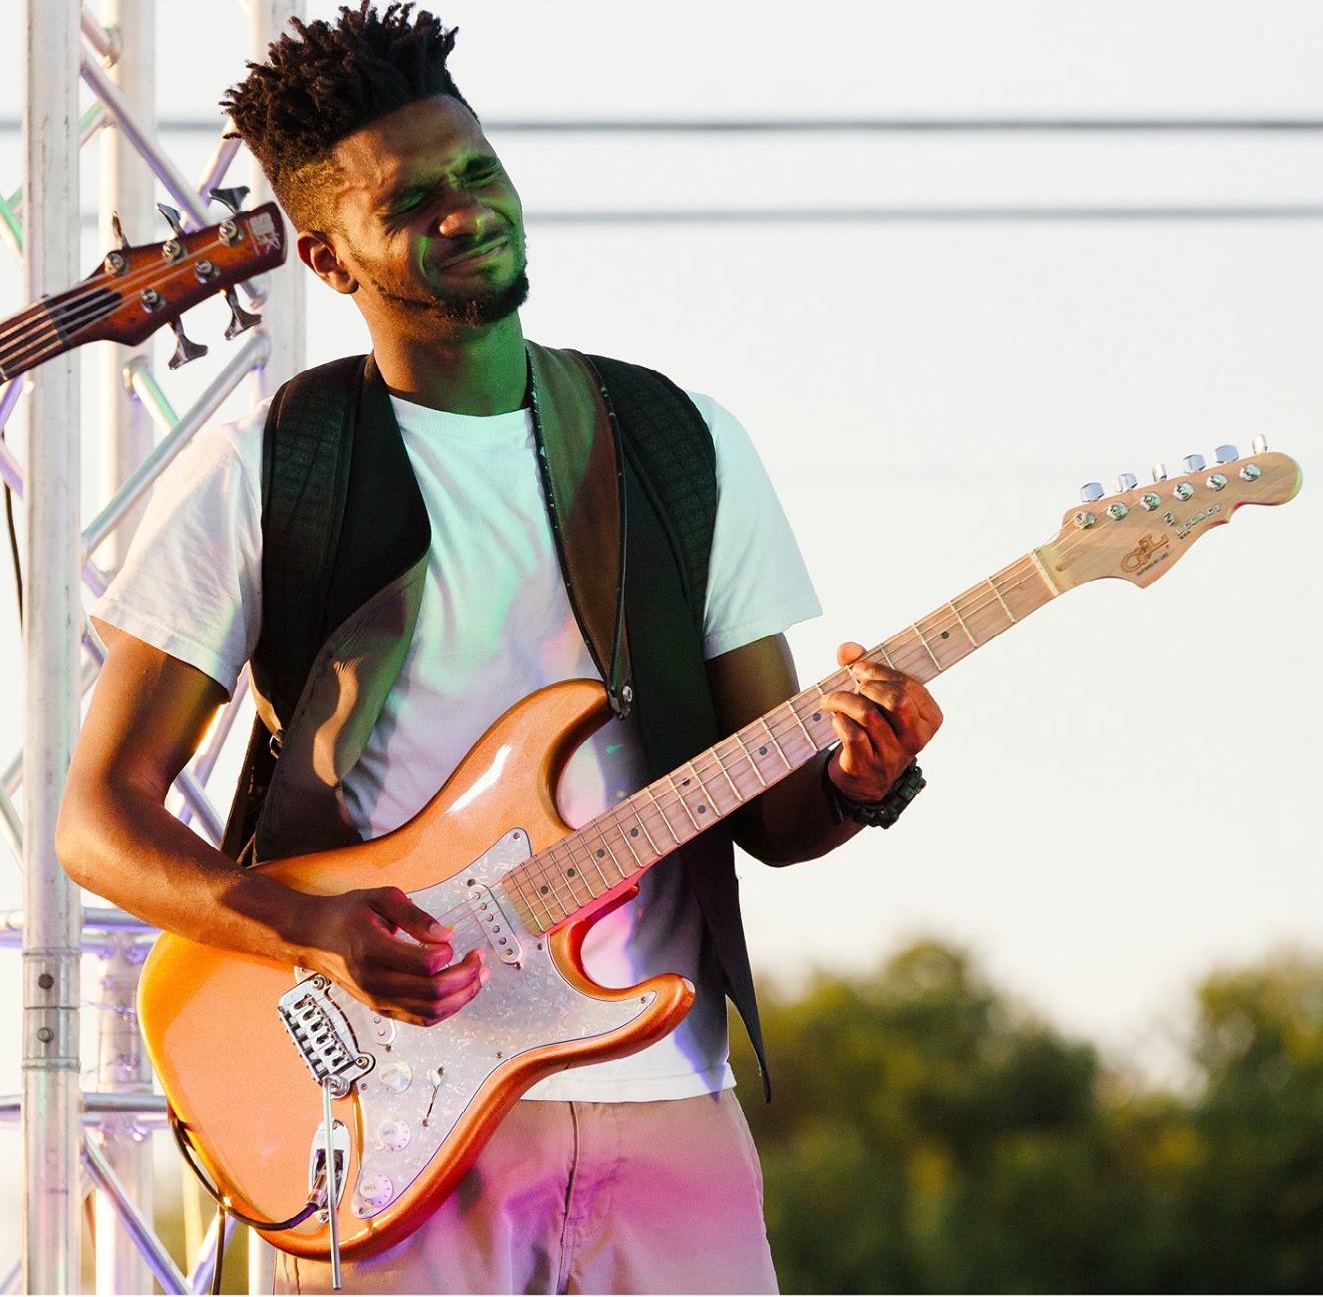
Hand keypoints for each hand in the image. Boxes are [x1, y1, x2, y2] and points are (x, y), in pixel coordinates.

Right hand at [295, 886, 487, 1026]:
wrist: (315, 937)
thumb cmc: (348, 915)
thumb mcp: (381, 898)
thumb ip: (415, 915)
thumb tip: (445, 935)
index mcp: (373, 949)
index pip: (423, 964)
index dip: (448, 954)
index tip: (455, 941)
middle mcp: (375, 981)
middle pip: (433, 992)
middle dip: (466, 976)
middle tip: (479, 959)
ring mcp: (378, 999)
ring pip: (430, 1012)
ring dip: (462, 996)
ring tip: (478, 977)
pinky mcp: (381, 1008)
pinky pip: (420, 1019)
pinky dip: (445, 1009)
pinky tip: (459, 992)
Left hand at [821, 641, 942, 802]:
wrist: (865, 777)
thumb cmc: (875, 730)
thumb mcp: (877, 700)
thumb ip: (864, 670)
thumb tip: (847, 649)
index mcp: (928, 718)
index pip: (908, 686)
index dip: (879, 672)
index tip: (858, 668)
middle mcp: (915, 738)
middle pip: (895, 700)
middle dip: (868, 686)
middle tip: (852, 687)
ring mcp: (893, 755)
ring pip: (868, 715)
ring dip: (843, 701)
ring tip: (831, 700)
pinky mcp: (868, 765)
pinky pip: (852, 735)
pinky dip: (839, 722)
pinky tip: (836, 720)